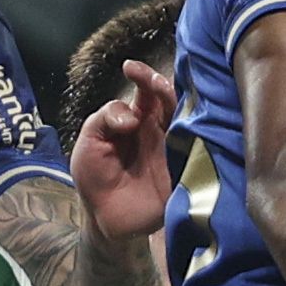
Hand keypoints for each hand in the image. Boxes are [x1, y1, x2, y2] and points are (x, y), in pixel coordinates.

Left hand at [69, 55, 178, 240]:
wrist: (103, 218)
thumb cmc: (96, 176)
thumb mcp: (89, 141)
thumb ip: (105, 118)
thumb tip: (133, 116)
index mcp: (139, 119)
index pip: (147, 90)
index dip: (143, 75)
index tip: (130, 67)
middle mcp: (160, 130)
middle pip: (171, 100)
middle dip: (162, 86)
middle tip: (152, 82)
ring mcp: (174, 150)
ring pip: (187, 120)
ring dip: (179, 107)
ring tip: (164, 99)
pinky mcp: (182, 172)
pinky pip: (196, 152)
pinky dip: (195, 137)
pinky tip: (189, 126)